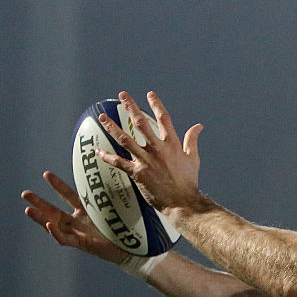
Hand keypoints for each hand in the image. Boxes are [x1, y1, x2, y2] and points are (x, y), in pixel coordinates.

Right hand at [21, 171, 126, 263]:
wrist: (133, 248)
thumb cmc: (125, 228)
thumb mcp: (115, 208)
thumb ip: (110, 196)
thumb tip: (114, 173)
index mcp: (86, 211)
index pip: (68, 196)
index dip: (58, 186)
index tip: (46, 174)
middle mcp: (79, 222)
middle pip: (54, 211)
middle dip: (39, 202)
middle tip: (24, 193)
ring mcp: (79, 233)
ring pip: (55, 225)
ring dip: (40, 218)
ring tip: (27, 210)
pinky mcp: (82, 244)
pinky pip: (66, 239)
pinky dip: (56, 233)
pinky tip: (48, 225)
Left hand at [95, 90, 203, 213]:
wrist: (183, 202)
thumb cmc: (188, 181)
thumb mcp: (193, 158)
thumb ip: (192, 140)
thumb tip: (198, 126)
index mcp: (172, 145)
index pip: (163, 119)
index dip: (156, 105)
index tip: (149, 94)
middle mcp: (158, 150)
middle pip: (141, 124)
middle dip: (131, 107)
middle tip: (122, 95)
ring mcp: (146, 161)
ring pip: (125, 140)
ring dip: (112, 127)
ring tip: (102, 117)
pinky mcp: (138, 173)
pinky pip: (118, 163)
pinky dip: (107, 156)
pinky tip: (97, 150)